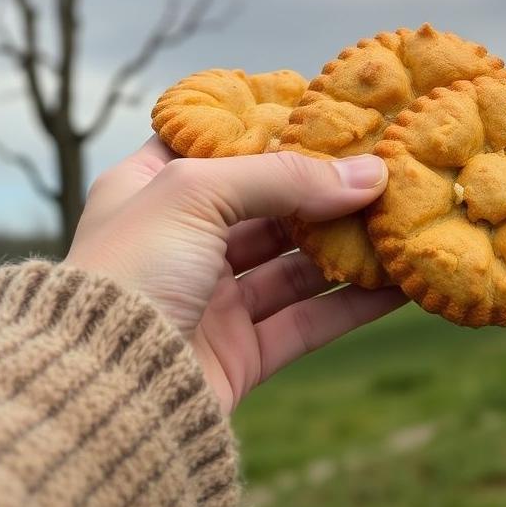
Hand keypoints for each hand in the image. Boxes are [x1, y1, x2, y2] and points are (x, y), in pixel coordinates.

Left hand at [64, 136, 406, 413]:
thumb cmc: (132, 271)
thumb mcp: (198, 194)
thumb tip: (369, 173)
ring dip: (349, 244)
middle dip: (325, 187)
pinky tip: (398, 283)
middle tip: (382, 165)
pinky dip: (355, 302)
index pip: (216, 143)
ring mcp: (213, 299)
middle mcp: (183, 241)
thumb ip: (286, 176)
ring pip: (296, 262)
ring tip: (401, 220)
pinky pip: (310, 319)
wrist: (104, 396)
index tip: (325, 110)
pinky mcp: (242, 351)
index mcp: (151, 191)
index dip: (269, 125)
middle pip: (268, 202)